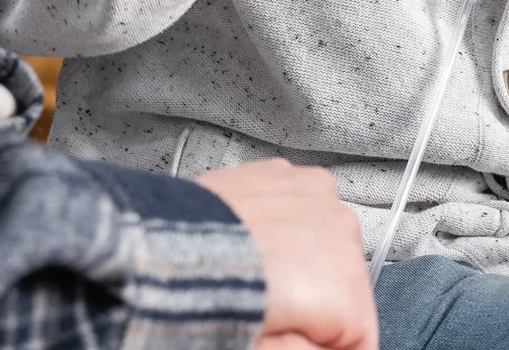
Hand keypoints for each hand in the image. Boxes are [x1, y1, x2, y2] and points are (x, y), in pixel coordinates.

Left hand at [195, 159, 376, 349]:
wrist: (145, 248)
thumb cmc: (195, 302)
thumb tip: (330, 348)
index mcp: (343, 282)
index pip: (362, 338)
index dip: (327, 349)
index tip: (292, 341)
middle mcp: (339, 230)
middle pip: (347, 291)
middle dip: (315, 311)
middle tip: (265, 317)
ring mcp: (312, 194)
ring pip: (327, 251)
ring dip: (302, 271)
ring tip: (252, 282)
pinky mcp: (285, 175)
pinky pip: (302, 216)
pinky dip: (284, 234)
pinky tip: (248, 250)